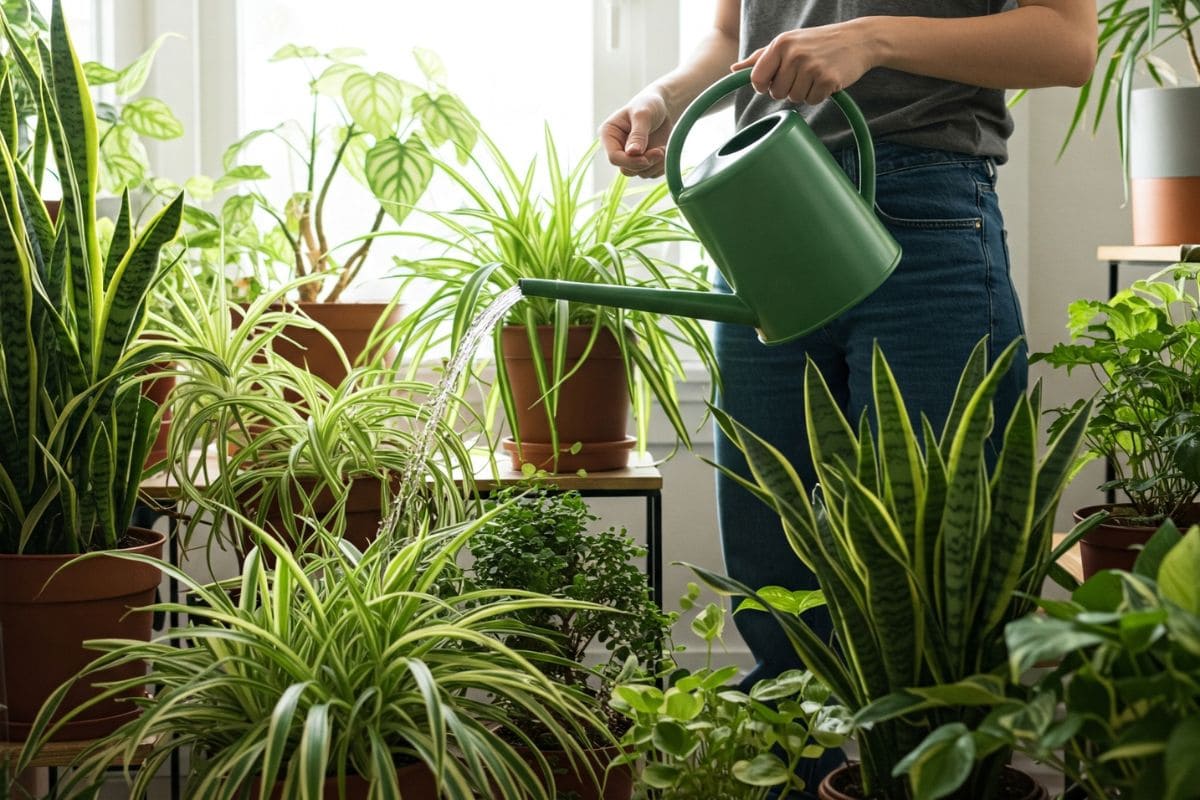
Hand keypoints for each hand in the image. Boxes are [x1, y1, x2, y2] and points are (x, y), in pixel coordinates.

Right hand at [599, 90, 671, 178]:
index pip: (614, 157)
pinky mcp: (643, 162)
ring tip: (664, 148)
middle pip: (626, 169)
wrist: (664, 108)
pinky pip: (651, 173)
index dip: (630, 162)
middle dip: (645, 163)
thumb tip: (633, 152)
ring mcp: (630, 157)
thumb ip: (638, 134)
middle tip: (661, 151)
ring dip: (655, 165)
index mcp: (609, 135)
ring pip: (640, 173)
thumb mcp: (643, 115)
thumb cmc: (650, 105)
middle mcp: (617, 148)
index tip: (646, 159)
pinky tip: (665, 151)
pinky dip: (661, 166)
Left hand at [733, 21, 874, 105]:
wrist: (858, 39)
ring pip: (793, 99)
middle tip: (802, 73)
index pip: (756, 79)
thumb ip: (760, 58)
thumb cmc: (818, 42)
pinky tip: (826, 80)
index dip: (763, 86)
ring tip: (815, 74)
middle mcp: (793, 54)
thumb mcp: (788, 43)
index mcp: (780, 44)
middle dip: (787, 89)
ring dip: (804, 92)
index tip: (774, 81)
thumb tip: (734, 70)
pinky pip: (812, 102)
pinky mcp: (827, 80)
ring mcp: (811, 67)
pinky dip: (819, 95)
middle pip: (775, 93)